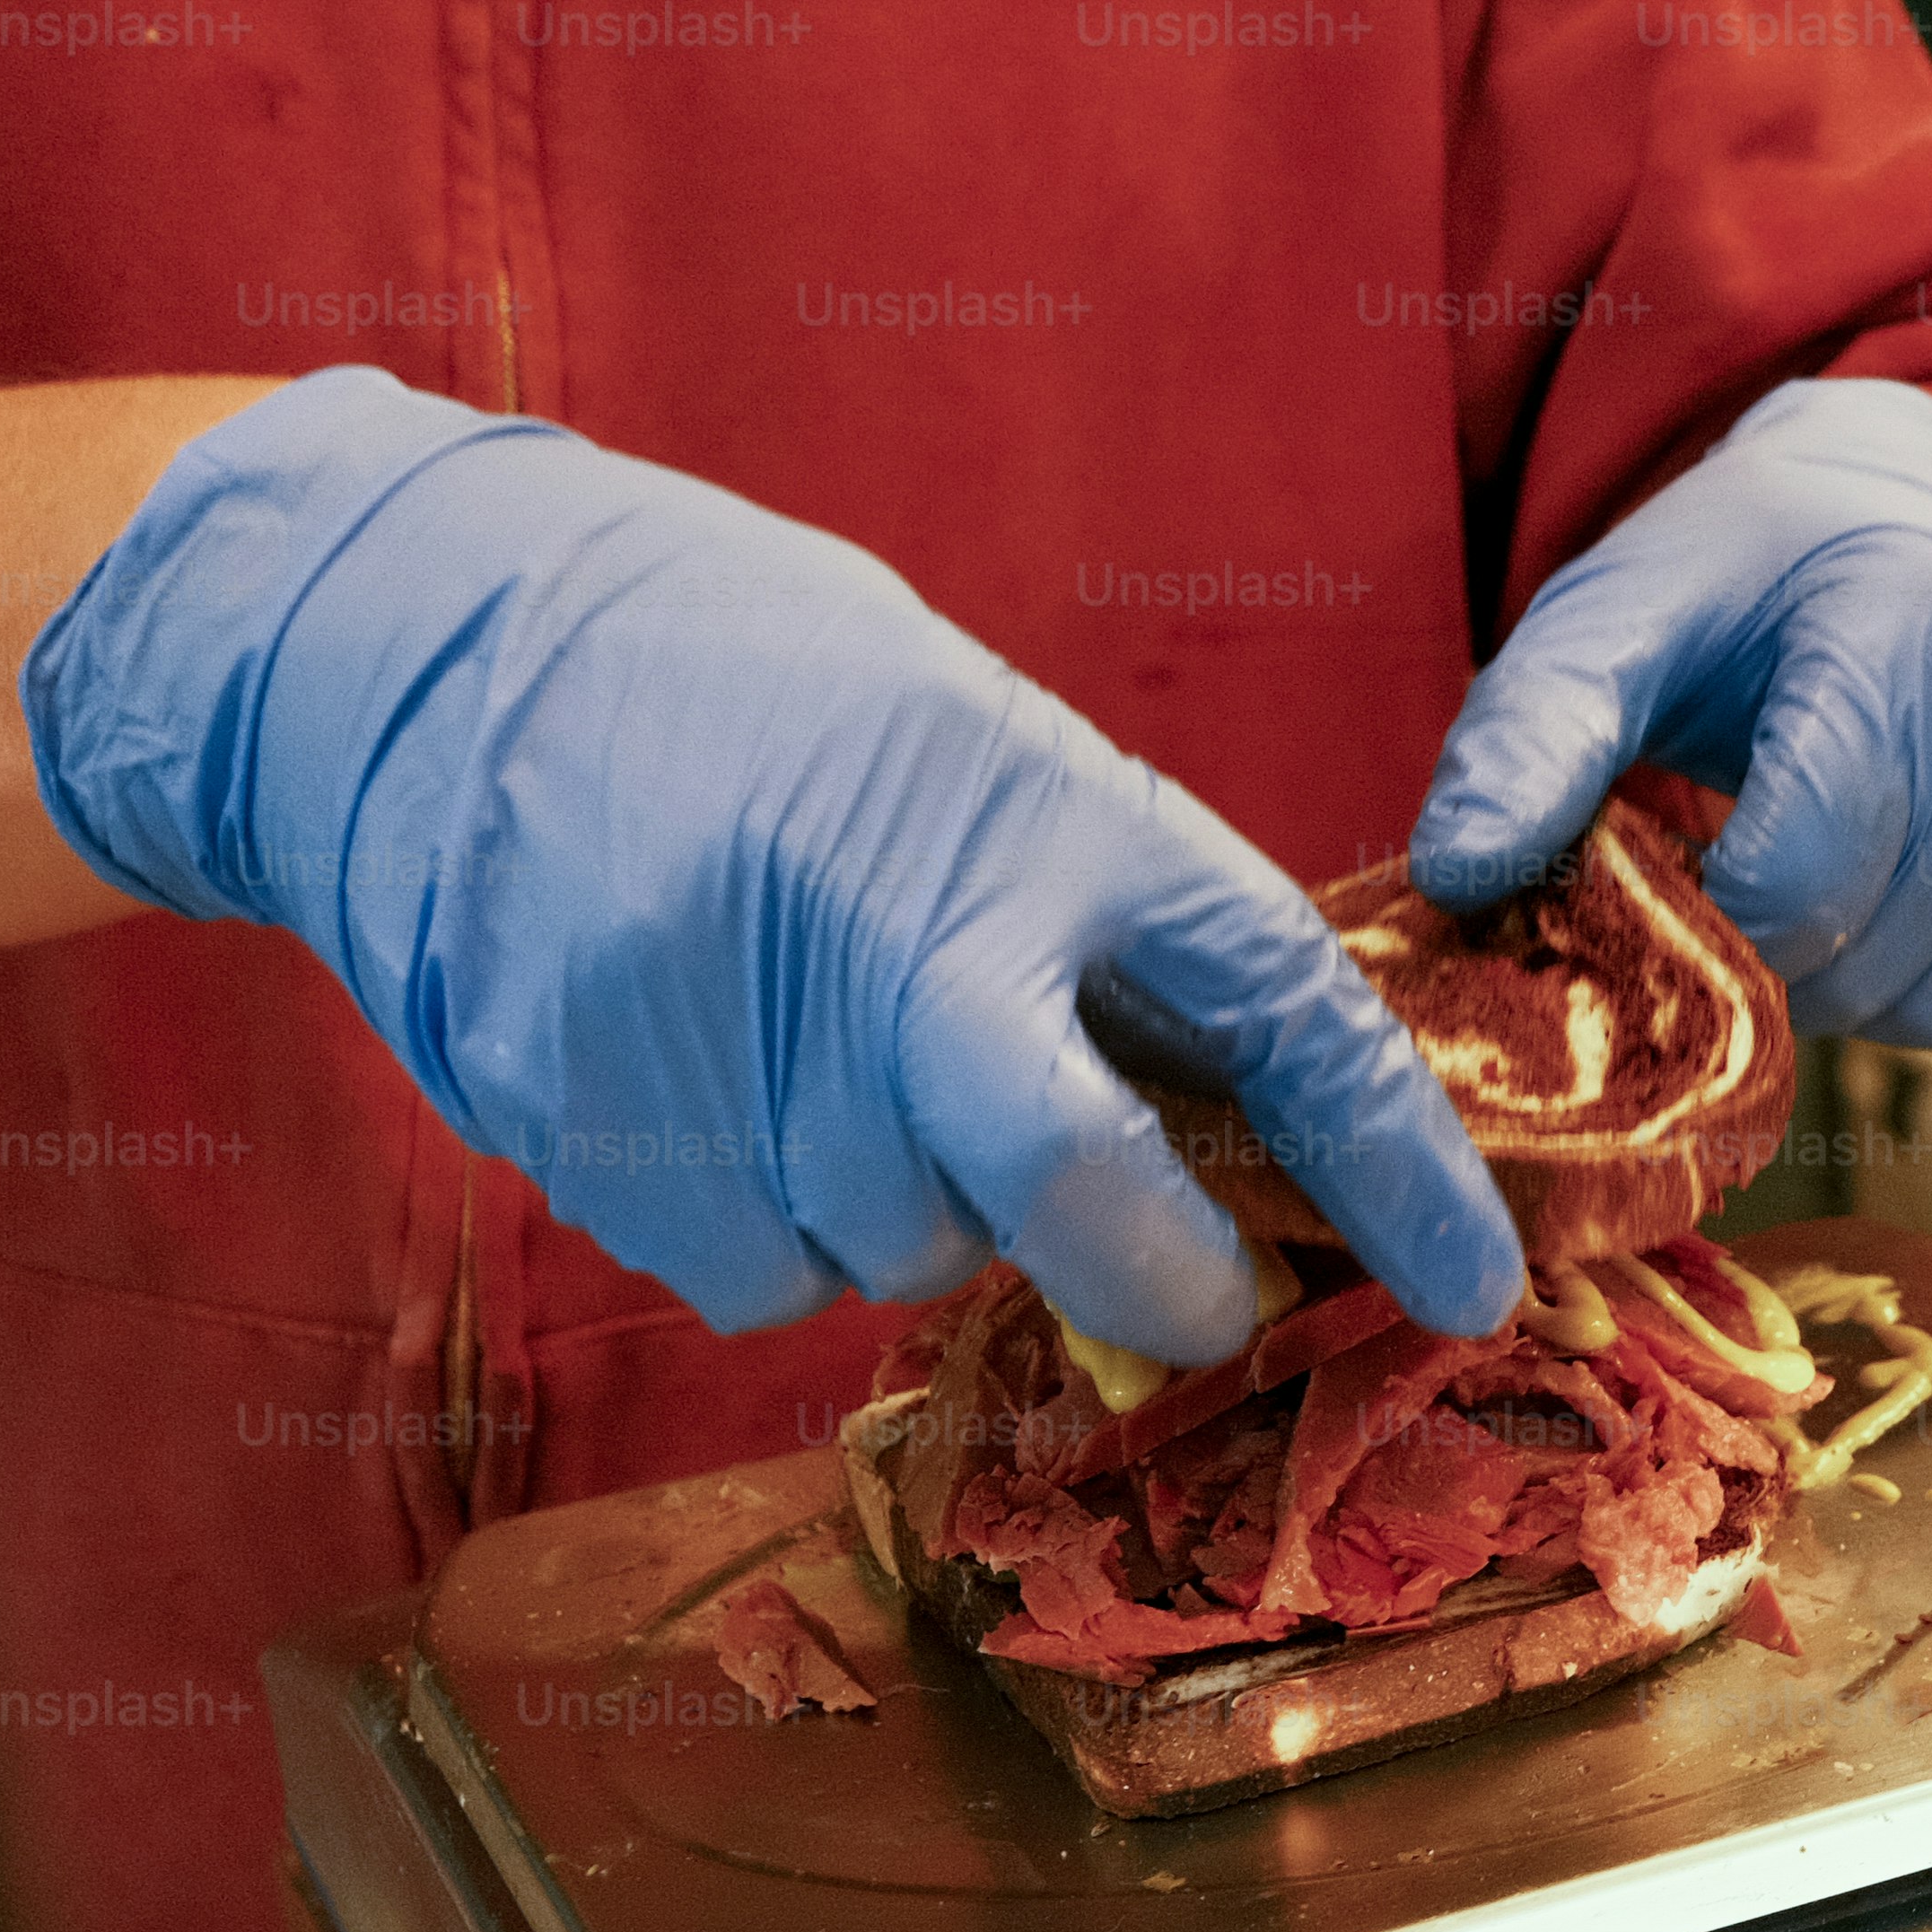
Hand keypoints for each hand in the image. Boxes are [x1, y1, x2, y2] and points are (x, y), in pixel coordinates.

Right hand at [24, 366, 1522, 1353]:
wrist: (449, 643)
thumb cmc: (767, 696)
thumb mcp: (988, 754)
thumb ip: (1115, 939)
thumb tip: (1263, 1140)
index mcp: (1039, 816)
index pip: (1282, 1016)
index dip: (1400, 1168)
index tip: (1482, 1284)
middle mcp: (899, 934)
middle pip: (1069, 1195)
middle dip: (1152, 1275)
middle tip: (1190, 1288)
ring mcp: (735, 1040)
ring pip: (908, 1258)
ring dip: (928, 1220)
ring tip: (854, 1068)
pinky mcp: (600, 1128)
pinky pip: (758, 1274)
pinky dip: (780, 1227)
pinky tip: (731, 1092)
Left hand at [1412, 378, 1931, 1057]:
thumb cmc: (1760, 577)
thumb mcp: (1622, 615)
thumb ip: (1529, 735)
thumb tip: (1454, 874)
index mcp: (1907, 618)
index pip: (1801, 881)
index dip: (1720, 917)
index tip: (1696, 866)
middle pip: (1886, 953)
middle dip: (1795, 953)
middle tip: (1768, 862)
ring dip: (1883, 981)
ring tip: (1856, 863)